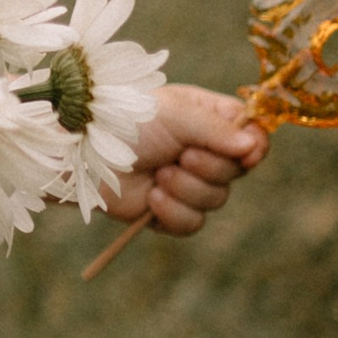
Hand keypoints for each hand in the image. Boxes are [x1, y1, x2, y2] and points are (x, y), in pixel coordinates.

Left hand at [104, 81, 267, 235]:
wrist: (83, 153)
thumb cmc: (127, 120)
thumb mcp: (176, 113)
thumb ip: (217, 129)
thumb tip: (253, 147)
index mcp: (209, 120)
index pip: (252, 137)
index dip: (254, 148)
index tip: (247, 153)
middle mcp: (202, 151)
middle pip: (236, 173)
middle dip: (208, 167)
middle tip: (180, 155)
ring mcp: (186, 183)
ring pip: (216, 200)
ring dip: (186, 188)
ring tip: (158, 173)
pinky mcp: (168, 212)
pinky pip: (192, 223)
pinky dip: (172, 212)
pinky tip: (152, 197)